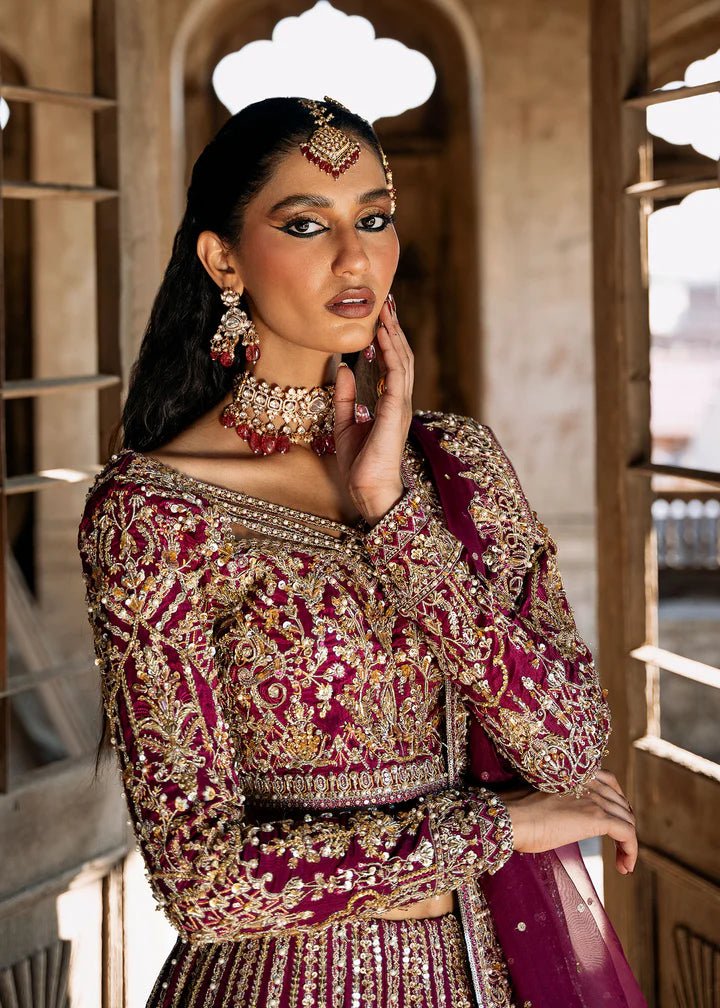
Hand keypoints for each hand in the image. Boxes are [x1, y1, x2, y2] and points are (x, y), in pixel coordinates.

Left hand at [333, 295, 413, 524]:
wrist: (368, 490)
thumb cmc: (360, 465)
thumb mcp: (345, 424)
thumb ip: (345, 396)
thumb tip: (342, 367)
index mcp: (388, 404)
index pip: (390, 364)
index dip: (385, 339)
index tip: (379, 316)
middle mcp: (398, 401)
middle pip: (400, 357)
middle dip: (393, 329)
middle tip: (386, 302)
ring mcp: (400, 406)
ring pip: (401, 361)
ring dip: (393, 334)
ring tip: (386, 310)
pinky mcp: (396, 412)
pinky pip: (396, 376)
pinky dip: (391, 353)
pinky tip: (383, 336)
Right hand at [505, 769, 637, 874]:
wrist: (509, 816)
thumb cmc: (514, 810)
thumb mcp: (539, 798)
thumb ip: (556, 800)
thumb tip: (554, 817)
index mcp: (574, 773)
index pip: (609, 782)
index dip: (616, 803)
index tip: (612, 823)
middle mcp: (587, 781)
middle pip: (621, 803)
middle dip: (623, 825)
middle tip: (618, 847)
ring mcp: (593, 799)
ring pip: (627, 819)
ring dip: (628, 843)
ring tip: (622, 862)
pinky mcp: (596, 818)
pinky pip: (627, 834)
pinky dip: (631, 851)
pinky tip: (624, 867)